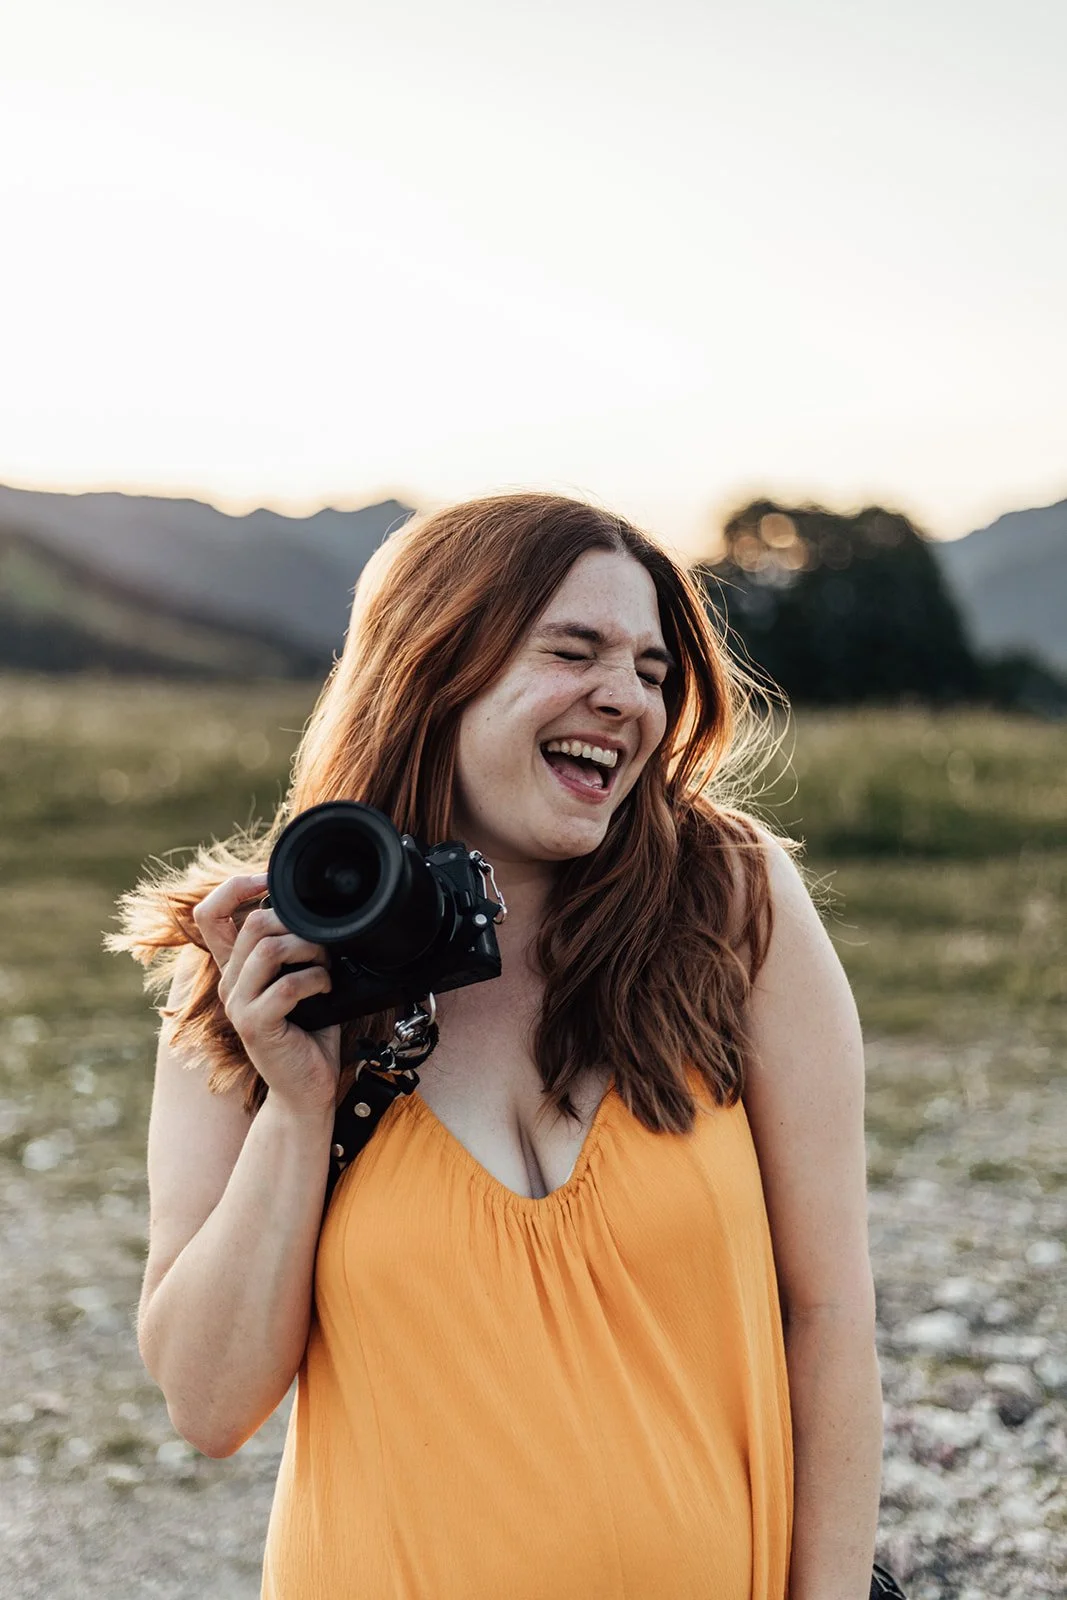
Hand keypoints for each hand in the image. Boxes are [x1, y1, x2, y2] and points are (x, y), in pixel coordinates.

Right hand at [192, 873, 340, 1117]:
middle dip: (296, 924)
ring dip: (310, 951)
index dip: (236, 886)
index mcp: (235, 967)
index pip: (209, 913)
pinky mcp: (255, 1024)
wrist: (307, 1087)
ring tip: (326, 965)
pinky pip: (286, 986)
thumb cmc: (309, 1032)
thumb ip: (293, 948)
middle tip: (322, 942)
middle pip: (252, 923)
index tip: (271, 880)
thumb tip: (315, 910)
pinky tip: (326, 989)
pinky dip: (316, 980)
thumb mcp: (299, 980)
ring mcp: (237, 1003)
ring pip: (268, 950)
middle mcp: (228, 982)